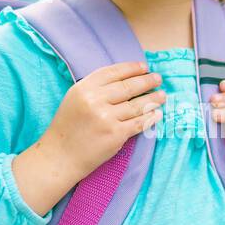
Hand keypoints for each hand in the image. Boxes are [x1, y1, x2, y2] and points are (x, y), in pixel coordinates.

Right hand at [12, 61, 163, 215]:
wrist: (61, 156)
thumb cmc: (68, 128)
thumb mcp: (75, 99)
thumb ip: (95, 88)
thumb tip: (124, 79)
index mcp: (84, 88)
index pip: (114, 72)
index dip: (132, 68)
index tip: (144, 67)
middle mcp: (95, 100)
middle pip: (129, 86)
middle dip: (147, 81)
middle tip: (158, 79)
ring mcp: (106, 118)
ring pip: (137, 105)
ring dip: (153, 99)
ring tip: (162, 96)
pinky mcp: (116, 134)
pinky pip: (138, 123)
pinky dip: (150, 118)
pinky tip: (157, 114)